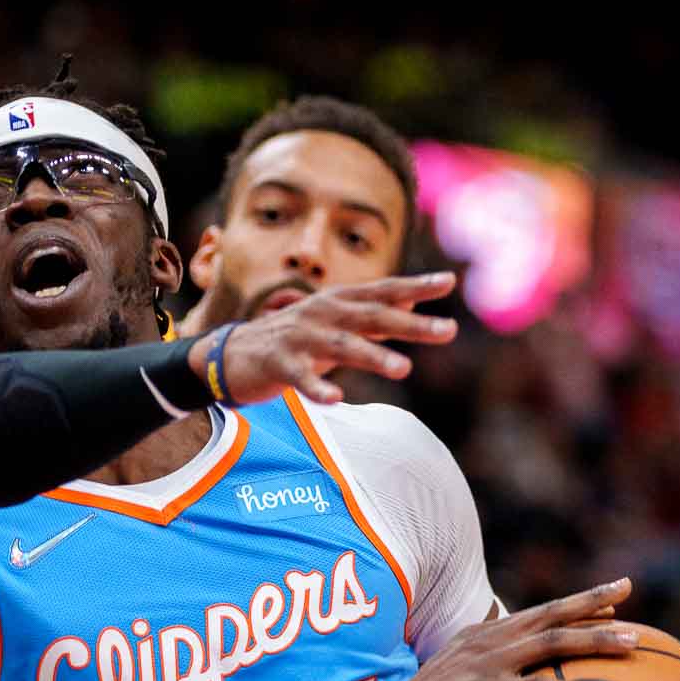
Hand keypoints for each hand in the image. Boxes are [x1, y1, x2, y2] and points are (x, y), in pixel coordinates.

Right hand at [187, 273, 458, 404]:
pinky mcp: (278, 364)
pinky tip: (335, 399)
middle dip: (410, 324)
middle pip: (371, 316)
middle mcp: (321, 313)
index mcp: (336, 302)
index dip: (414, 286)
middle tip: (447, 331)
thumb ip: (371, 318)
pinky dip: (317, 388)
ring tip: (403, 368)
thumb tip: (414, 307)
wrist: (231, 355)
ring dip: (373, 355)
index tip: (448, 281)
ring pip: (341, 345)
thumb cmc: (291, 340)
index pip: (381, 291)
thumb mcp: (333, 324)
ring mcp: (298, 337)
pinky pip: (300, 377)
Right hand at [363, 579, 636, 680]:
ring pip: (550, 644)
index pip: (536, 614)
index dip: (574, 605)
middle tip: (627, 590)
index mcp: (481, 636)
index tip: (612, 599)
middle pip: (548, 614)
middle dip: (591, 601)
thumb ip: (484, 674)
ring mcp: (484, 664)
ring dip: (594, 640)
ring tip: (632, 643)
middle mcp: (486, 641)